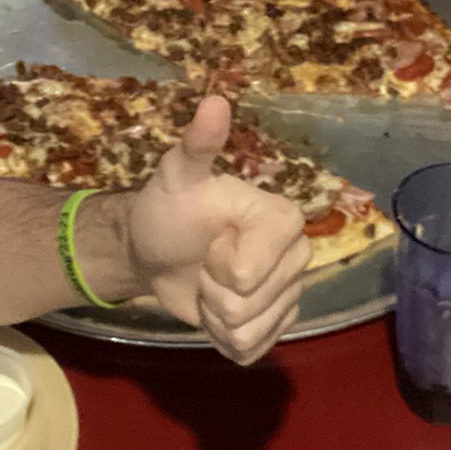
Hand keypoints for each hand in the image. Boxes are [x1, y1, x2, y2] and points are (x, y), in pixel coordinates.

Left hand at [128, 96, 308, 365]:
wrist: (153, 251)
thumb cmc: (168, 208)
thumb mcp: (176, 175)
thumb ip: (198, 144)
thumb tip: (215, 99)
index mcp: (284, 219)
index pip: (253, 271)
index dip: (223, 266)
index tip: (210, 242)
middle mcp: (297, 256)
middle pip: (254, 304)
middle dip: (216, 293)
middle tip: (204, 265)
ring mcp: (287, 294)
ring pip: (252, 330)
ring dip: (216, 317)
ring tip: (206, 286)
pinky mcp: (273, 326)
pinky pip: (252, 350)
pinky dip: (223, 339)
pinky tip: (214, 312)